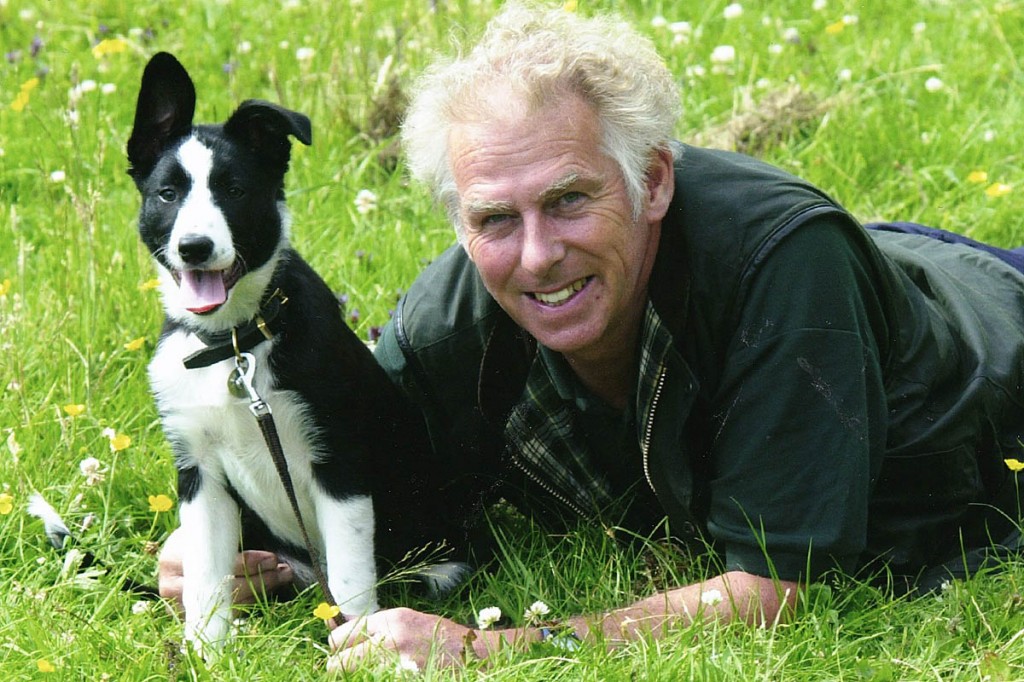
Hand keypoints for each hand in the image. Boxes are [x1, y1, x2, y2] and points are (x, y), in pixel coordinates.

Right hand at [157, 527, 293, 611]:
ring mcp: (181, 605)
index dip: (248, 563)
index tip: (272, 559)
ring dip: (260, 592)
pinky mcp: (194, 617)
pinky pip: (228, 614)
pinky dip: (252, 602)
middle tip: (283, 571)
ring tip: (282, 578)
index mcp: (174, 558)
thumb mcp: (210, 529)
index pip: (217, 563)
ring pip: (228, 605)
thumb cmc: (199, 535)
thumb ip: (230, 534)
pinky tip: (270, 589)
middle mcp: (173, 585)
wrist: (180, 552)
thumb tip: (268, 529)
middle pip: (224, 588)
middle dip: (259, 580)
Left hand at [327, 607, 501, 671]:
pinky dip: (377, 679)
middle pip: (338, 664)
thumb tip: (333, 623)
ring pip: (354, 677)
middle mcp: (392, 641)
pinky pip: (376, 680)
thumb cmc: (439, 637)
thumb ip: (373, 626)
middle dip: (338, 669)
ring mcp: (399, 666)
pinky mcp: (405, 678)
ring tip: (371, 672)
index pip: (340, 636)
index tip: (340, 654)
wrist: (476, 655)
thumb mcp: (406, 621)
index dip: (337, 648)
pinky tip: (390, 675)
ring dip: (358, 676)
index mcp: (392, 620)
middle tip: (348, 670)